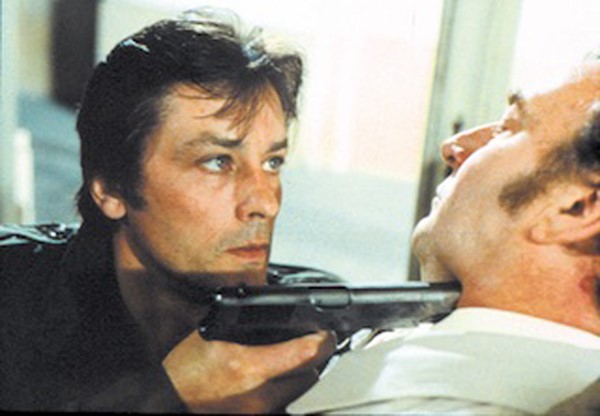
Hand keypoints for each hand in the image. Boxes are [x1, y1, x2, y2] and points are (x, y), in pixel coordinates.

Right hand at [162, 330, 335, 412]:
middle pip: (309, 376)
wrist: (168, 403)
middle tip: (308, 344)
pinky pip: (282, 404)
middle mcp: (258, 395)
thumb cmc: (184, 372)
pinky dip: (283, 390)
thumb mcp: (212, 335)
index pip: (306, 354)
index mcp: (248, 366)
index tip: (325, 333)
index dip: (322, 341)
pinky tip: (272, 379)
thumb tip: (272, 311)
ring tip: (288, 360)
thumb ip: (243, 324)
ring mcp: (259, 413)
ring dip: (299, 375)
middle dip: (311, 358)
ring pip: (298, 392)